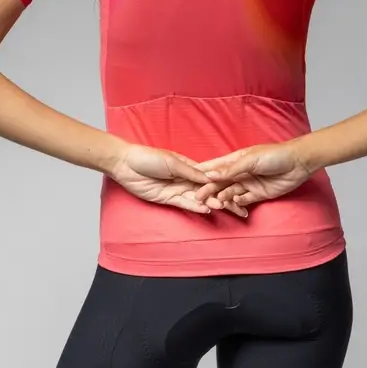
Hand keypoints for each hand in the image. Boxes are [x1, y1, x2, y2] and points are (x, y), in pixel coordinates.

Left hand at [109, 143, 247, 216]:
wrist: (126, 164)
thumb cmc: (149, 157)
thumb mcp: (172, 162)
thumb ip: (190, 171)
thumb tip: (209, 178)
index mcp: (189, 166)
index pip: (210, 176)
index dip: (224, 183)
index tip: (240, 187)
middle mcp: (186, 179)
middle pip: (208, 190)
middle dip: (224, 197)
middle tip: (240, 207)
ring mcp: (178, 189)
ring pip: (199, 199)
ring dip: (212, 203)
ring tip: (225, 207)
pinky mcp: (168, 199)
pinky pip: (185, 204)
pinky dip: (196, 207)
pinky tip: (207, 209)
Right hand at [194, 142, 311, 207]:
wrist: (298, 163)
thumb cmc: (274, 155)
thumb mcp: (250, 160)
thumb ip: (231, 170)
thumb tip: (210, 175)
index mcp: (235, 160)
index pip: (214, 167)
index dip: (202, 174)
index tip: (187, 179)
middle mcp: (239, 172)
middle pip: (220, 183)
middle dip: (209, 189)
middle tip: (198, 197)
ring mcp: (248, 183)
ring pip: (230, 193)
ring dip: (223, 198)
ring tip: (218, 203)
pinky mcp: (258, 194)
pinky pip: (244, 200)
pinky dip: (238, 203)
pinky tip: (236, 204)